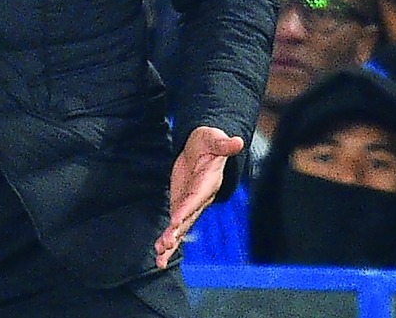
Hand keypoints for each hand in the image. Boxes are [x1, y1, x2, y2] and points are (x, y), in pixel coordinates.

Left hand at [154, 125, 242, 268]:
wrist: (205, 148)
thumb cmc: (209, 142)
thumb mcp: (214, 139)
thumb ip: (223, 143)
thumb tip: (236, 141)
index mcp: (208, 183)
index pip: (197, 198)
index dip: (187, 209)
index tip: (176, 220)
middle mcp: (201, 198)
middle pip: (189, 217)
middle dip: (177, 231)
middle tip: (165, 244)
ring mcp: (190, 204)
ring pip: (181, 226)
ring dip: (171, 241)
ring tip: (160, 256)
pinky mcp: (181, 204)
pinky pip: (175, 224)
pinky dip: (168, 238)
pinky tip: (159, 252)